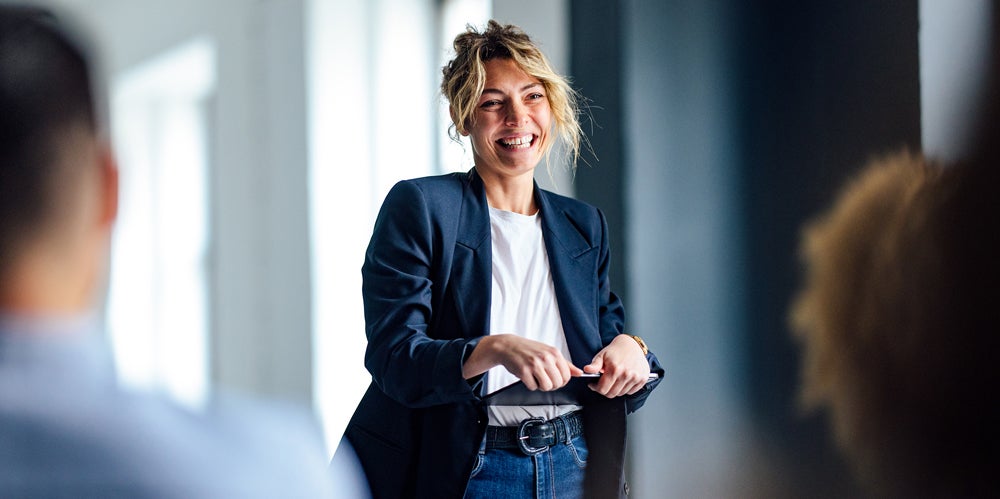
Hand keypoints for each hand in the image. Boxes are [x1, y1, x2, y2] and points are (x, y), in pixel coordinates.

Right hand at [463, 334, 581, 390]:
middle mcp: (546, 358)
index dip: (561, 381)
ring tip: (535, 377)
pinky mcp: (524, 371)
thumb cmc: (529, 349)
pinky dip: (530, 385)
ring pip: (547, 387)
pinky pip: (533, 387)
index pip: (567, 376)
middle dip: (551, 385)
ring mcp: (535, 364)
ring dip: (540, 386)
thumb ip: (565, 364)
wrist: (508, 346)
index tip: (554, 379)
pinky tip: (527, 376)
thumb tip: (579, 373)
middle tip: (543, 378)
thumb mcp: (549, 352)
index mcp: (554, 353)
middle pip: (558, 383)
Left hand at [583, 334, 650, 397]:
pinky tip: (622, 380)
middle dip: (605, 390)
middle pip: (612, 394)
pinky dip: (625, 389)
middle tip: (603, 383)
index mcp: (615, 368)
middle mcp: (626, 374)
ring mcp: (636, 377)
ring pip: (621, 394)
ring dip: (615, 390)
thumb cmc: (616, 350)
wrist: (632, 345)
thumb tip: (587, 370)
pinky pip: (631, 392)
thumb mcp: (602, 355)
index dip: (595, 388)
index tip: (594, 385)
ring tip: (613, 380)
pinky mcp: (642, 379)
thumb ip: (594, 365)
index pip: (603, 389)